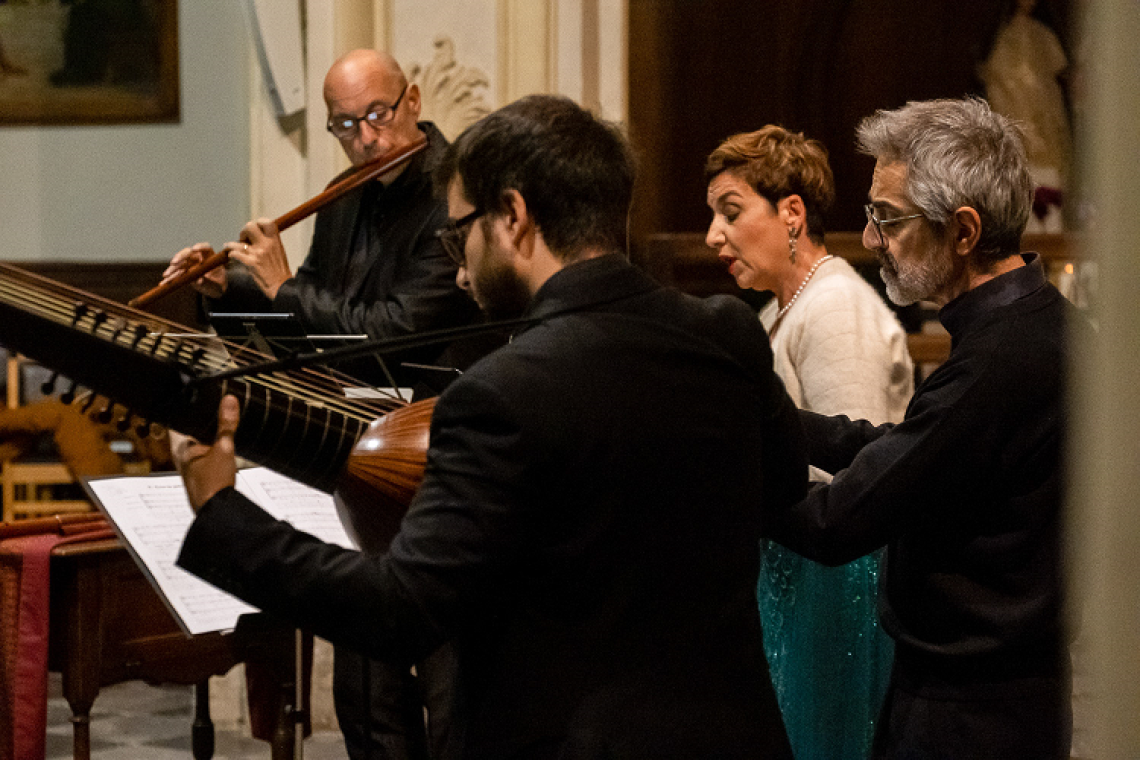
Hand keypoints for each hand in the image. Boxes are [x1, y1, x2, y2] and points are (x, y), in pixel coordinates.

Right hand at [163, 242, 226, 297]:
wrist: (214, 289)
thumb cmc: (218, 284)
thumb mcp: (217, 285)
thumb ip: (209, 282)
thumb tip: (199, 280)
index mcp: (210, 257)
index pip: (206, 248)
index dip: (200, 247)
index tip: (195, 248)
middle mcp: (198, 258)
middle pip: (188, 253)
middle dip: (180, 256)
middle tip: (174, 262)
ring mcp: (190, 264)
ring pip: (179, 264)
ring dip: (172, 269)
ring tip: (167, 275)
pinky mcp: (184, 272)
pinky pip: (176, 274)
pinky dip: (170, 278)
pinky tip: (164, 282)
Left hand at [172, 395, 239, 510]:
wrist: (217, 512)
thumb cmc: (213, 485)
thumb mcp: (224, 448)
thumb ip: (227, 424)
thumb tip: (229, 400)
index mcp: (181, 448)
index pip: (177, 421)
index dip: (186, 409)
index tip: (196, 399)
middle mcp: (183, 457)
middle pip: (188, 432)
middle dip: (201, 423)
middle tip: (215, 411)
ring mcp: (191, 467)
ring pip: (197, 444)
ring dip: (208, 437)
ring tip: (222, 428)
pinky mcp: (201, 475)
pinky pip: (205, 456)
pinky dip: (213, 449)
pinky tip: (225, 449)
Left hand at [225, 218, 292, 299]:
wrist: (282, 287)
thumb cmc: (280, 271)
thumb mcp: (279, 252)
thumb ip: (270, 242)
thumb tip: (258, 236)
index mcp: (275, 240)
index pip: (266, 222)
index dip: (258, 223)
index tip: (255, 230)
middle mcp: (266, 244)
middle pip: (250, 226)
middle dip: (244, 232)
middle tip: (244, 240)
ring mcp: (258, 253)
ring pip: (238, 242)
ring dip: (231, 244)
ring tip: (229, 247)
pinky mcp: (250, 263)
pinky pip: (235, 254)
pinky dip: (231, 254)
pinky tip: (231, 256)